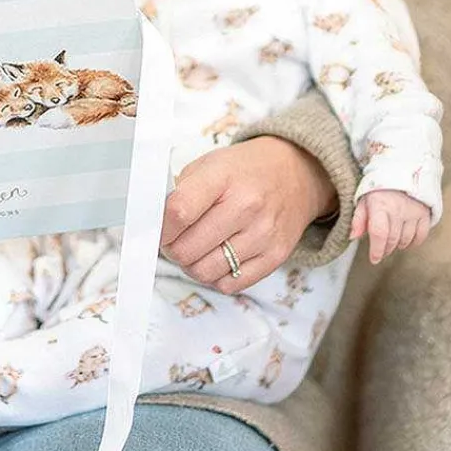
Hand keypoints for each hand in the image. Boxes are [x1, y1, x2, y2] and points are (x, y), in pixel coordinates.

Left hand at [161, 137, 336, 293]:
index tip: (157, 229)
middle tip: (174, 241)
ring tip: (194, 249)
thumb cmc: (244, 171)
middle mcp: (246, 207)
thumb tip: (155, 224)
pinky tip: (216, 258)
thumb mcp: (208, 165)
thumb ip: (180, 192)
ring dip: (191, 265)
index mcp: (222, 178)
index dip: (160, 228)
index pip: (178, 212)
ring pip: (205, 272)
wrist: (295, 174)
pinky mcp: (275, 256)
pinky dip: (215, 276)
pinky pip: (230, 285)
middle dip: (171, 249)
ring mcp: (263, 234)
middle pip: (187, 249)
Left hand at [351, 190, 430, 263]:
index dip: (376, 249)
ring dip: (397, 246)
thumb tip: (352, 237)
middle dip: (385, 249)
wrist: (402, 171)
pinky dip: (413, 242)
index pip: (379, 233)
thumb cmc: (379, 189)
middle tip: (381, 250)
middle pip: (392, 239)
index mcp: (380, 206)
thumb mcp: (363, 199)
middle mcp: (398, 210)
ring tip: (391, 243)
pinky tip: (406, 241)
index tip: (374, 259)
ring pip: (406, 239)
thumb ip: (358, 219)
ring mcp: (413, 212)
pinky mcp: (425, 213)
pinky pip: (421, 235)